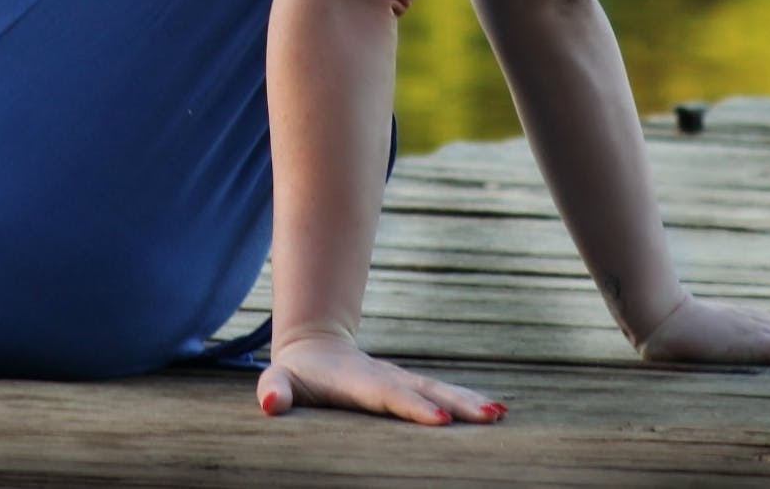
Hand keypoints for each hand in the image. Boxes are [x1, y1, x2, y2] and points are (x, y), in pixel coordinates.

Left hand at [255, 331, 507, 425]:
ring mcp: (402, 380)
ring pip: (441, 389)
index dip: (412, 407)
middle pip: (425, 390)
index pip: (387, 396)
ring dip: (470, 402)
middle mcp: (386, 377)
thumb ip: (275, 389)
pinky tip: (497, 413)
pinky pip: (445, 393)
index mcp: (357, 381)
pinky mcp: (412, 386)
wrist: (314, 349)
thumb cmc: (295, 376)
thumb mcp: (279, 380)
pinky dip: (470, 401)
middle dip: (456, 403)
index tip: (439, 419)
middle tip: (489, 417)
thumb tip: (269, 403)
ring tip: (500, 415)